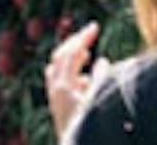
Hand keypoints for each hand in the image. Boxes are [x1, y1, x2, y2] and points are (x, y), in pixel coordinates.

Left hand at [45, 21, 113, 139]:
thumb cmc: (90, 129)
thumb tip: (101, 61)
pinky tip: (83, 78)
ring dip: (71, 58)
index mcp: (64, 87)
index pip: (71, 54)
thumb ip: (100, 80)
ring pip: (57, 69)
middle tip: (90, 32)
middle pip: (60, 57)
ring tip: (85, 53)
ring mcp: (55, 100)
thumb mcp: (99, 102)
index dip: (83, 38)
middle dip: (75, 42)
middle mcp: (55, 91)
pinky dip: (70, 73)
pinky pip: (59, 82)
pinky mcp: (59, 108)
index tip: (96, 26)